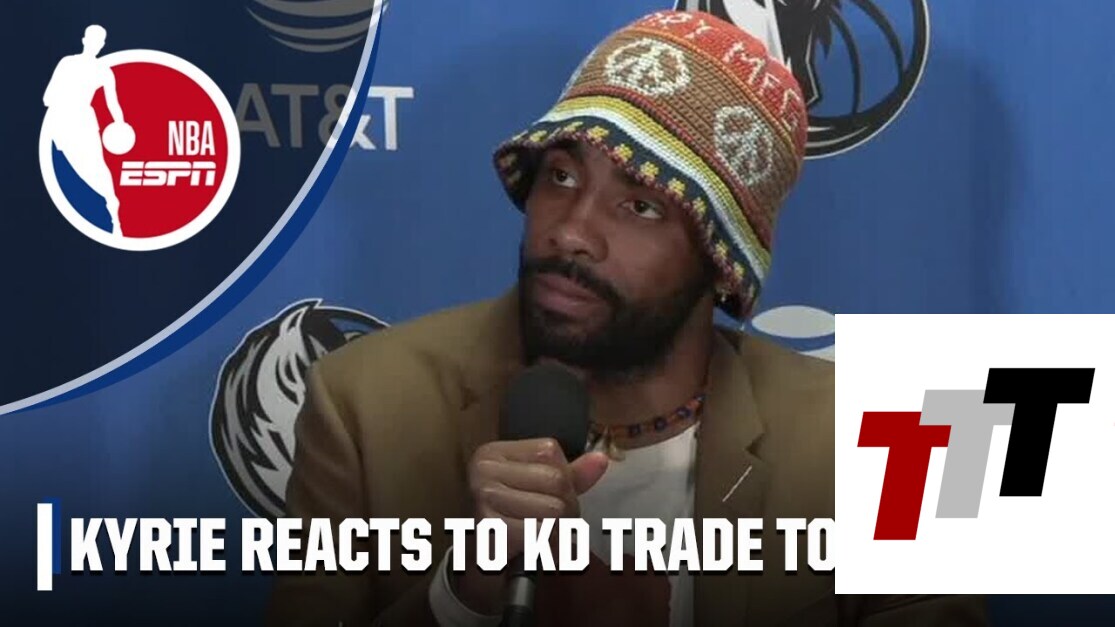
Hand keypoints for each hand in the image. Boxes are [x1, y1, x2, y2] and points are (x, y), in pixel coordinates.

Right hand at [454, 438, 608, 613]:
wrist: (480, 565)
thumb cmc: (512, 521)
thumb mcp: (539, 490)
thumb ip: (571, 474)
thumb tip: (601, 459)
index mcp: (494, 453)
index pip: (549, 452)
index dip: (562, 479)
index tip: (549, 498)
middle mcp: (484, 469)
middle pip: (555, 481)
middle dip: (565, 508)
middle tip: (550, 525)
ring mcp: (483, 496)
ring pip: (553, 509)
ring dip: (557, 531)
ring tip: (541, 537)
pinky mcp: (488, 527)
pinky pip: (538, 532)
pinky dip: (543, 546)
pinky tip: (533, 549)